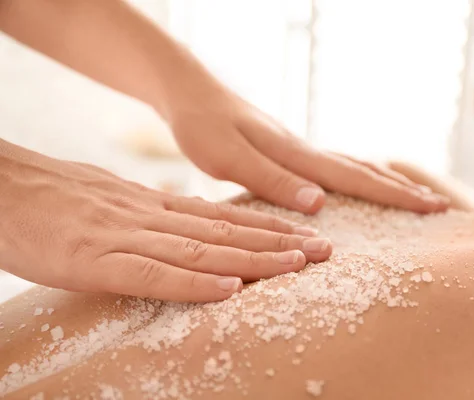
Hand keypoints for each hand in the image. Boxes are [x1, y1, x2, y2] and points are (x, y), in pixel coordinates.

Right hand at [0, 141, 331, 301]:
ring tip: (297, 265)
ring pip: (201, 250)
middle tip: (324, 250)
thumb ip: (151, 216)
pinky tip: (229, 289)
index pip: (222, 217)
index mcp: (154, 207)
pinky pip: (151, 274)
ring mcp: (125, 238)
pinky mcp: (94, 261)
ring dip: (252, 258)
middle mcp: (150, 218)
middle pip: (225, 232)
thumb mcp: (113, 204)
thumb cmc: (52, 200)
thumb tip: (184, 227)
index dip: (266, 226)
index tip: (304, 234)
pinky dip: (192, 282)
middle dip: (277, 242)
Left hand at [167, 81, 449, 214]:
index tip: (434, 207)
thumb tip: (321, 203)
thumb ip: (273, 179)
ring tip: (412, 197)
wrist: (189, 92)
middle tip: (442, 205)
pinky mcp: (287, 150)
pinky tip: (358, 184)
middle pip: (364, 170)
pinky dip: (358, 178)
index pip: (356, 177)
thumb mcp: (228, 157)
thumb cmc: (202, 126)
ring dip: (385, 183)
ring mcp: (298, 148)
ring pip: (352, 166)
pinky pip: (333, 166)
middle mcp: (304, 150)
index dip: (395, 195)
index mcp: (296, 154)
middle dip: (403, 190)